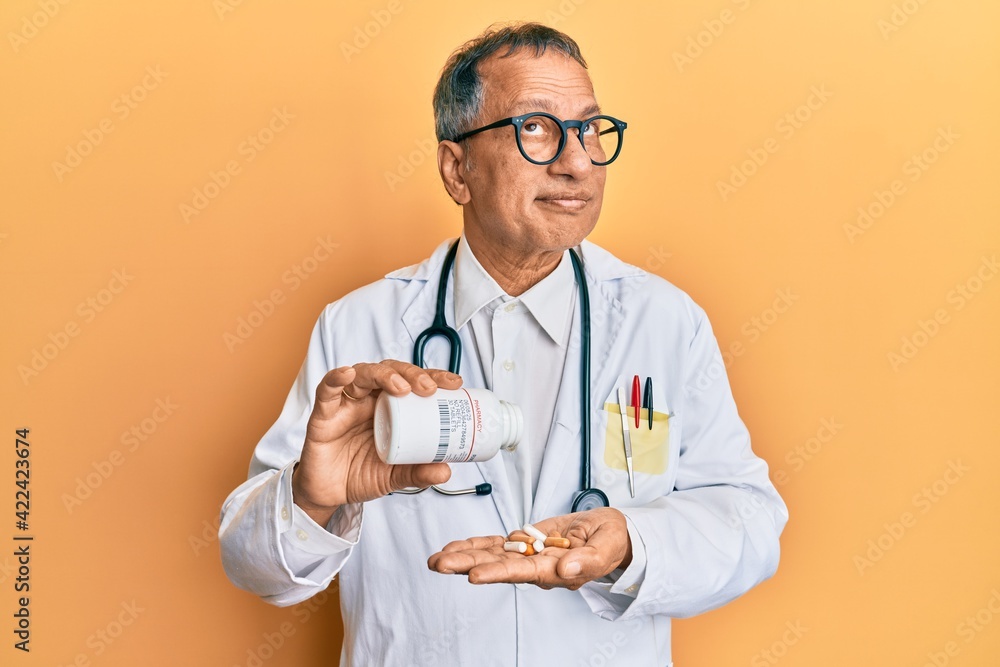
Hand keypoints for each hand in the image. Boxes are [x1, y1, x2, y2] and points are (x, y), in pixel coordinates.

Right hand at [291, 360, 462, 524]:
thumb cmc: (361, 475)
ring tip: (400, 387)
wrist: (330, 494)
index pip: (414, 383)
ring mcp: (347, 404)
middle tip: (429, 388)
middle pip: (391, 371)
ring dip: (383, 374)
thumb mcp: (395, 475)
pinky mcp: (324, 414)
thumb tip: (446, 471)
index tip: (454, 384)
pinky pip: (327, 390)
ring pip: (364, 373)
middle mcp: (370, 399)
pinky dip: (335, 379)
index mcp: (391, 408)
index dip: (434, 377)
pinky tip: (347, 374)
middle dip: (412, 374)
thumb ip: (417, 473)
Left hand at [426, 508, 632, 589]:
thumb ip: (587, 562)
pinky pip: (497, 545)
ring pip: (492, 555)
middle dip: (467, 564)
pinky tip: (456, 547)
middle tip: (439, 564)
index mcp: (555, 571)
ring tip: (437, 558)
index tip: (473, 575)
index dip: (497, 572)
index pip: (521, 572)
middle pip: (497, 565)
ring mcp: (529, 555)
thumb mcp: (606, 548)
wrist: (610, 534)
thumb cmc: (610, 541)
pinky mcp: (526, 542)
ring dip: (464, 555)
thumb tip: (564, 571)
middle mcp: (536, 566)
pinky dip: (476, 544)